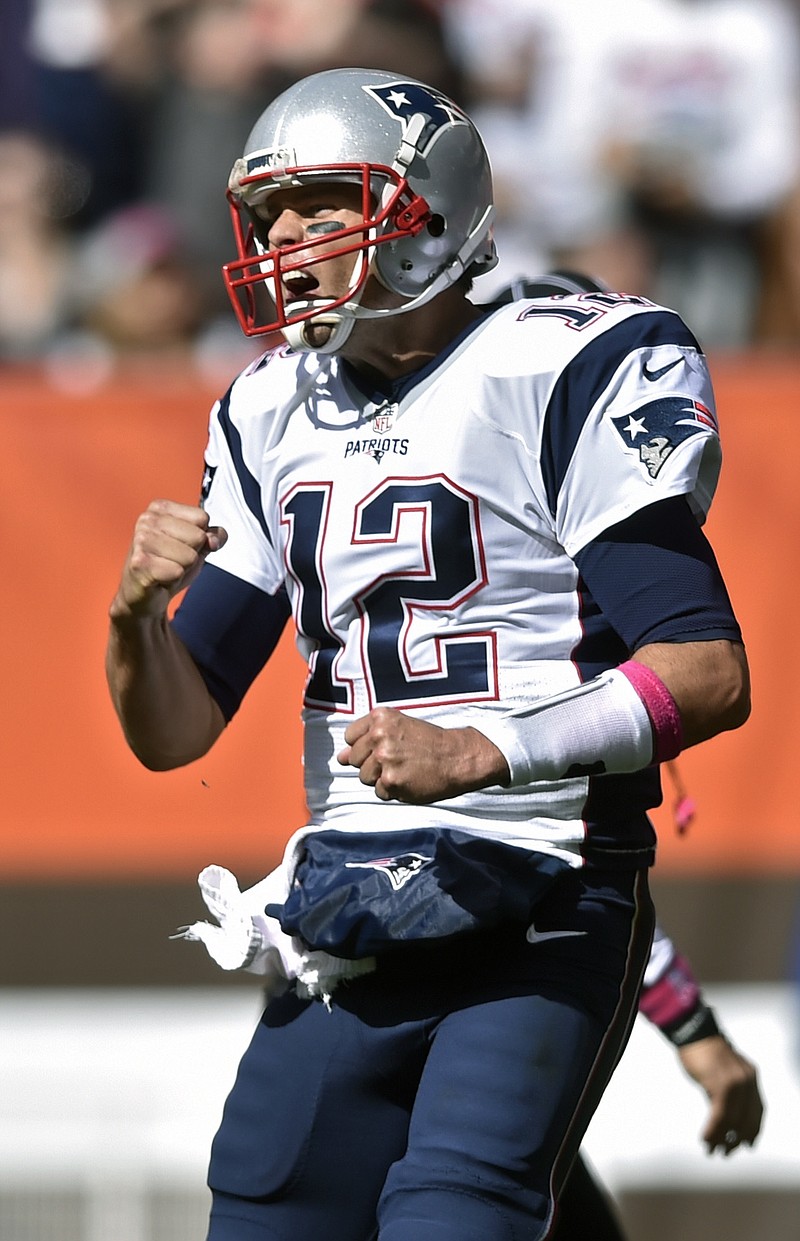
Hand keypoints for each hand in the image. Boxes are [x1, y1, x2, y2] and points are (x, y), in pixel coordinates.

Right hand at [110, 499, 226, 622]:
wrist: (144, 594)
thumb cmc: (167, 566)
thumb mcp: (196, 546)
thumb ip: (211, 536)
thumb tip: (215, 539)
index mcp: (160, 508)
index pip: (202, 517)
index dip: (199, 537)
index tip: (181, 545)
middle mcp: (147, 520)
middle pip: (198, 536)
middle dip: (192, 555)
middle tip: (172, 560)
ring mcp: (141, 540)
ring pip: (190, 556)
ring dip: (182, 568)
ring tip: (165, 569)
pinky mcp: (139, 563)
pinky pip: (177, 571)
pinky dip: (173, 580)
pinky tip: (159, 578)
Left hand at [337, 707, 508, 803]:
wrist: (458, 757)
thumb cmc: (431, 742)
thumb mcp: (399, 729)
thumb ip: (367, 739)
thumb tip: (341, 757)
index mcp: (380, 718)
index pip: (350, 736)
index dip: (364, 745)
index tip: (381, 747)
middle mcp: (379, 736)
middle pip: (355, 759)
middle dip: (372, 763)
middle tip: (398, 760)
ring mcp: (384, 759)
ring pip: (364, 777)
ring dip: (381, 778)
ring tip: (404, 770)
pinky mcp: (391, 781)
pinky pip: (379, 792)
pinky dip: (393, 791)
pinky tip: (409, 780)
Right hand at [678, 1035, 763, 1155]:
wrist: (692, 1032)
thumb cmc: (703, 1051)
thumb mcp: (723, 1072)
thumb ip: (727, 1091)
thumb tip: (724, 1118)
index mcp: (751, 1076)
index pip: (758, 1110)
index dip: (754, 1130)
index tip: (748, 1145)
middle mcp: (747, 1081)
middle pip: (747, 1120)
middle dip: (736, 1140)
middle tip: (725, 1153)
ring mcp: (736, 1084)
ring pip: (732, 1122)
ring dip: (721, 1139)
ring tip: (711, 1149)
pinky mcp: (721, 1086)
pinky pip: (719, 1116)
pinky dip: (712, 1131)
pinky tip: (705, 1138)